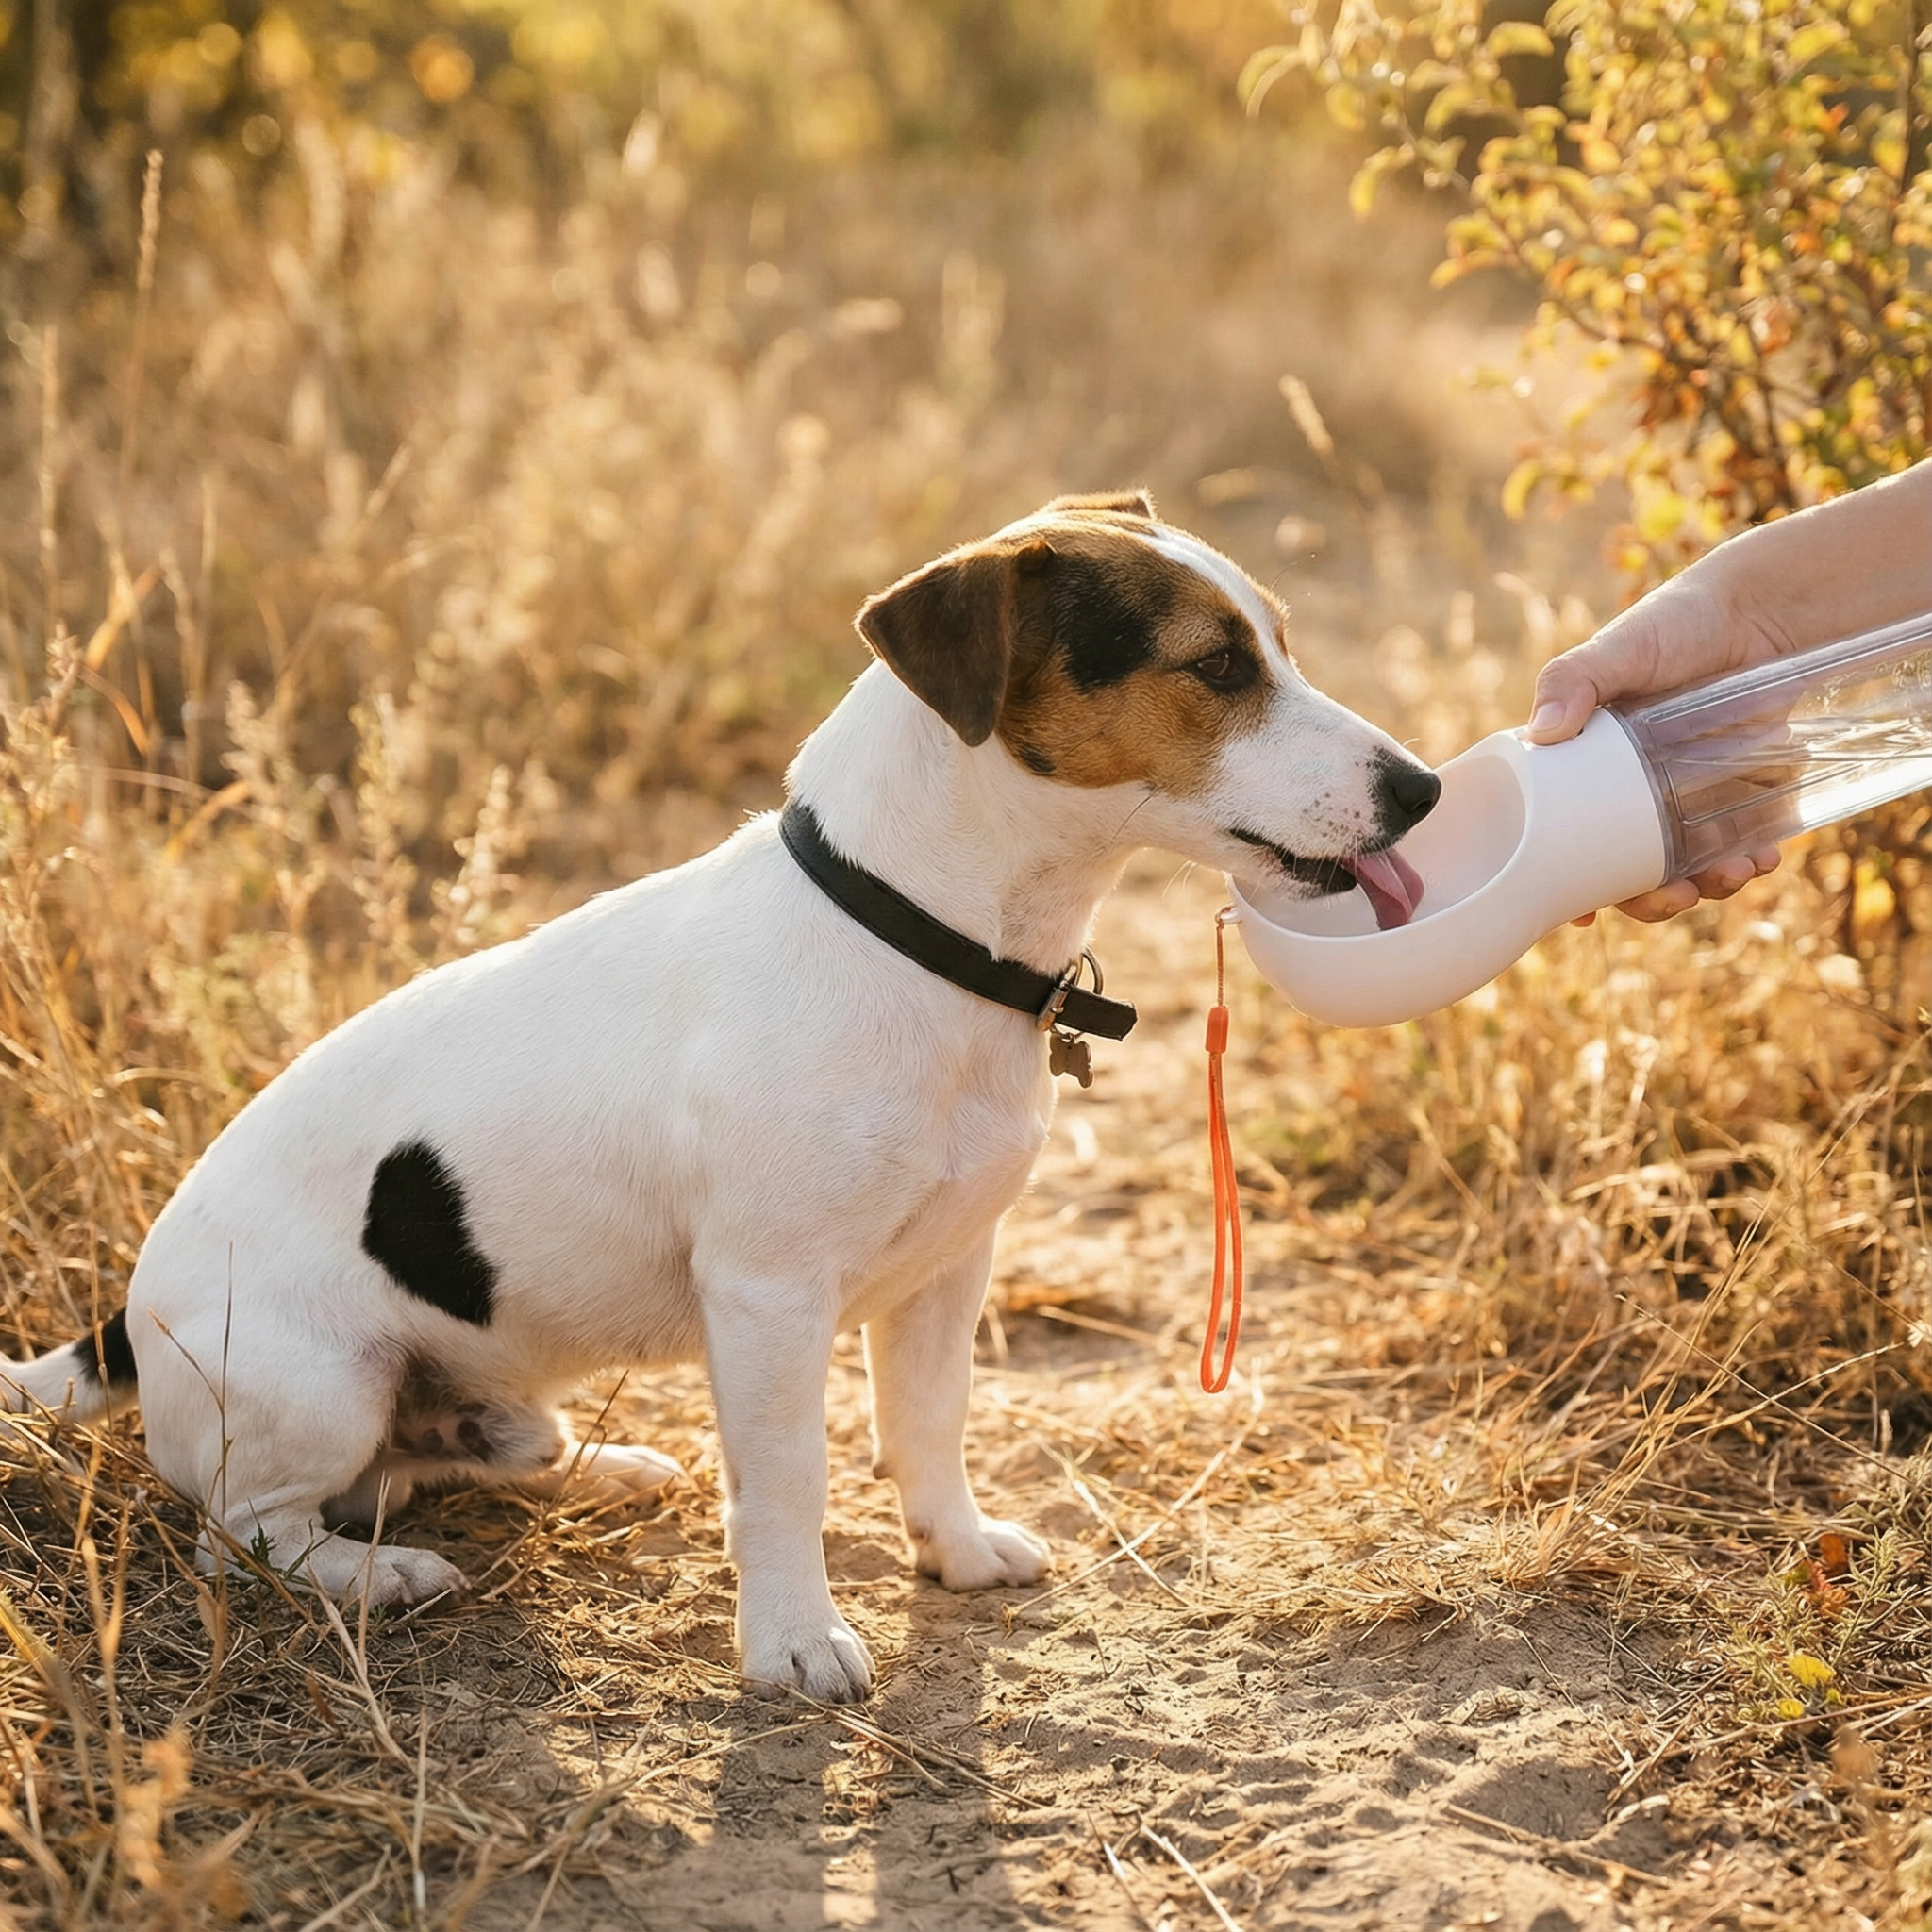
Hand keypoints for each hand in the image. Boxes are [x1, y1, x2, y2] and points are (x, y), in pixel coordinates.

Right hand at [1525, 562, 1787, 923]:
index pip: (1565, 839)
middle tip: (1673, 898)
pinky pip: (1741, 844)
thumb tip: (1542, 732)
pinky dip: (1750, 859)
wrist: (1761, 611)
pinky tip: (1761, 856)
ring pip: (1688, 867)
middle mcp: (1634, 796)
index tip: (1579, 915)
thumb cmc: (1675, 624)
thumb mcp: (1617, 649)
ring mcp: (1690, 800)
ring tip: (1729, 876)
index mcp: (1588, 772)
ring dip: (1707, 886)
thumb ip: (1572, 679)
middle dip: (1650, 900)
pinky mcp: (1742, 795)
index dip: (1568, 885)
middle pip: (1629, 871)